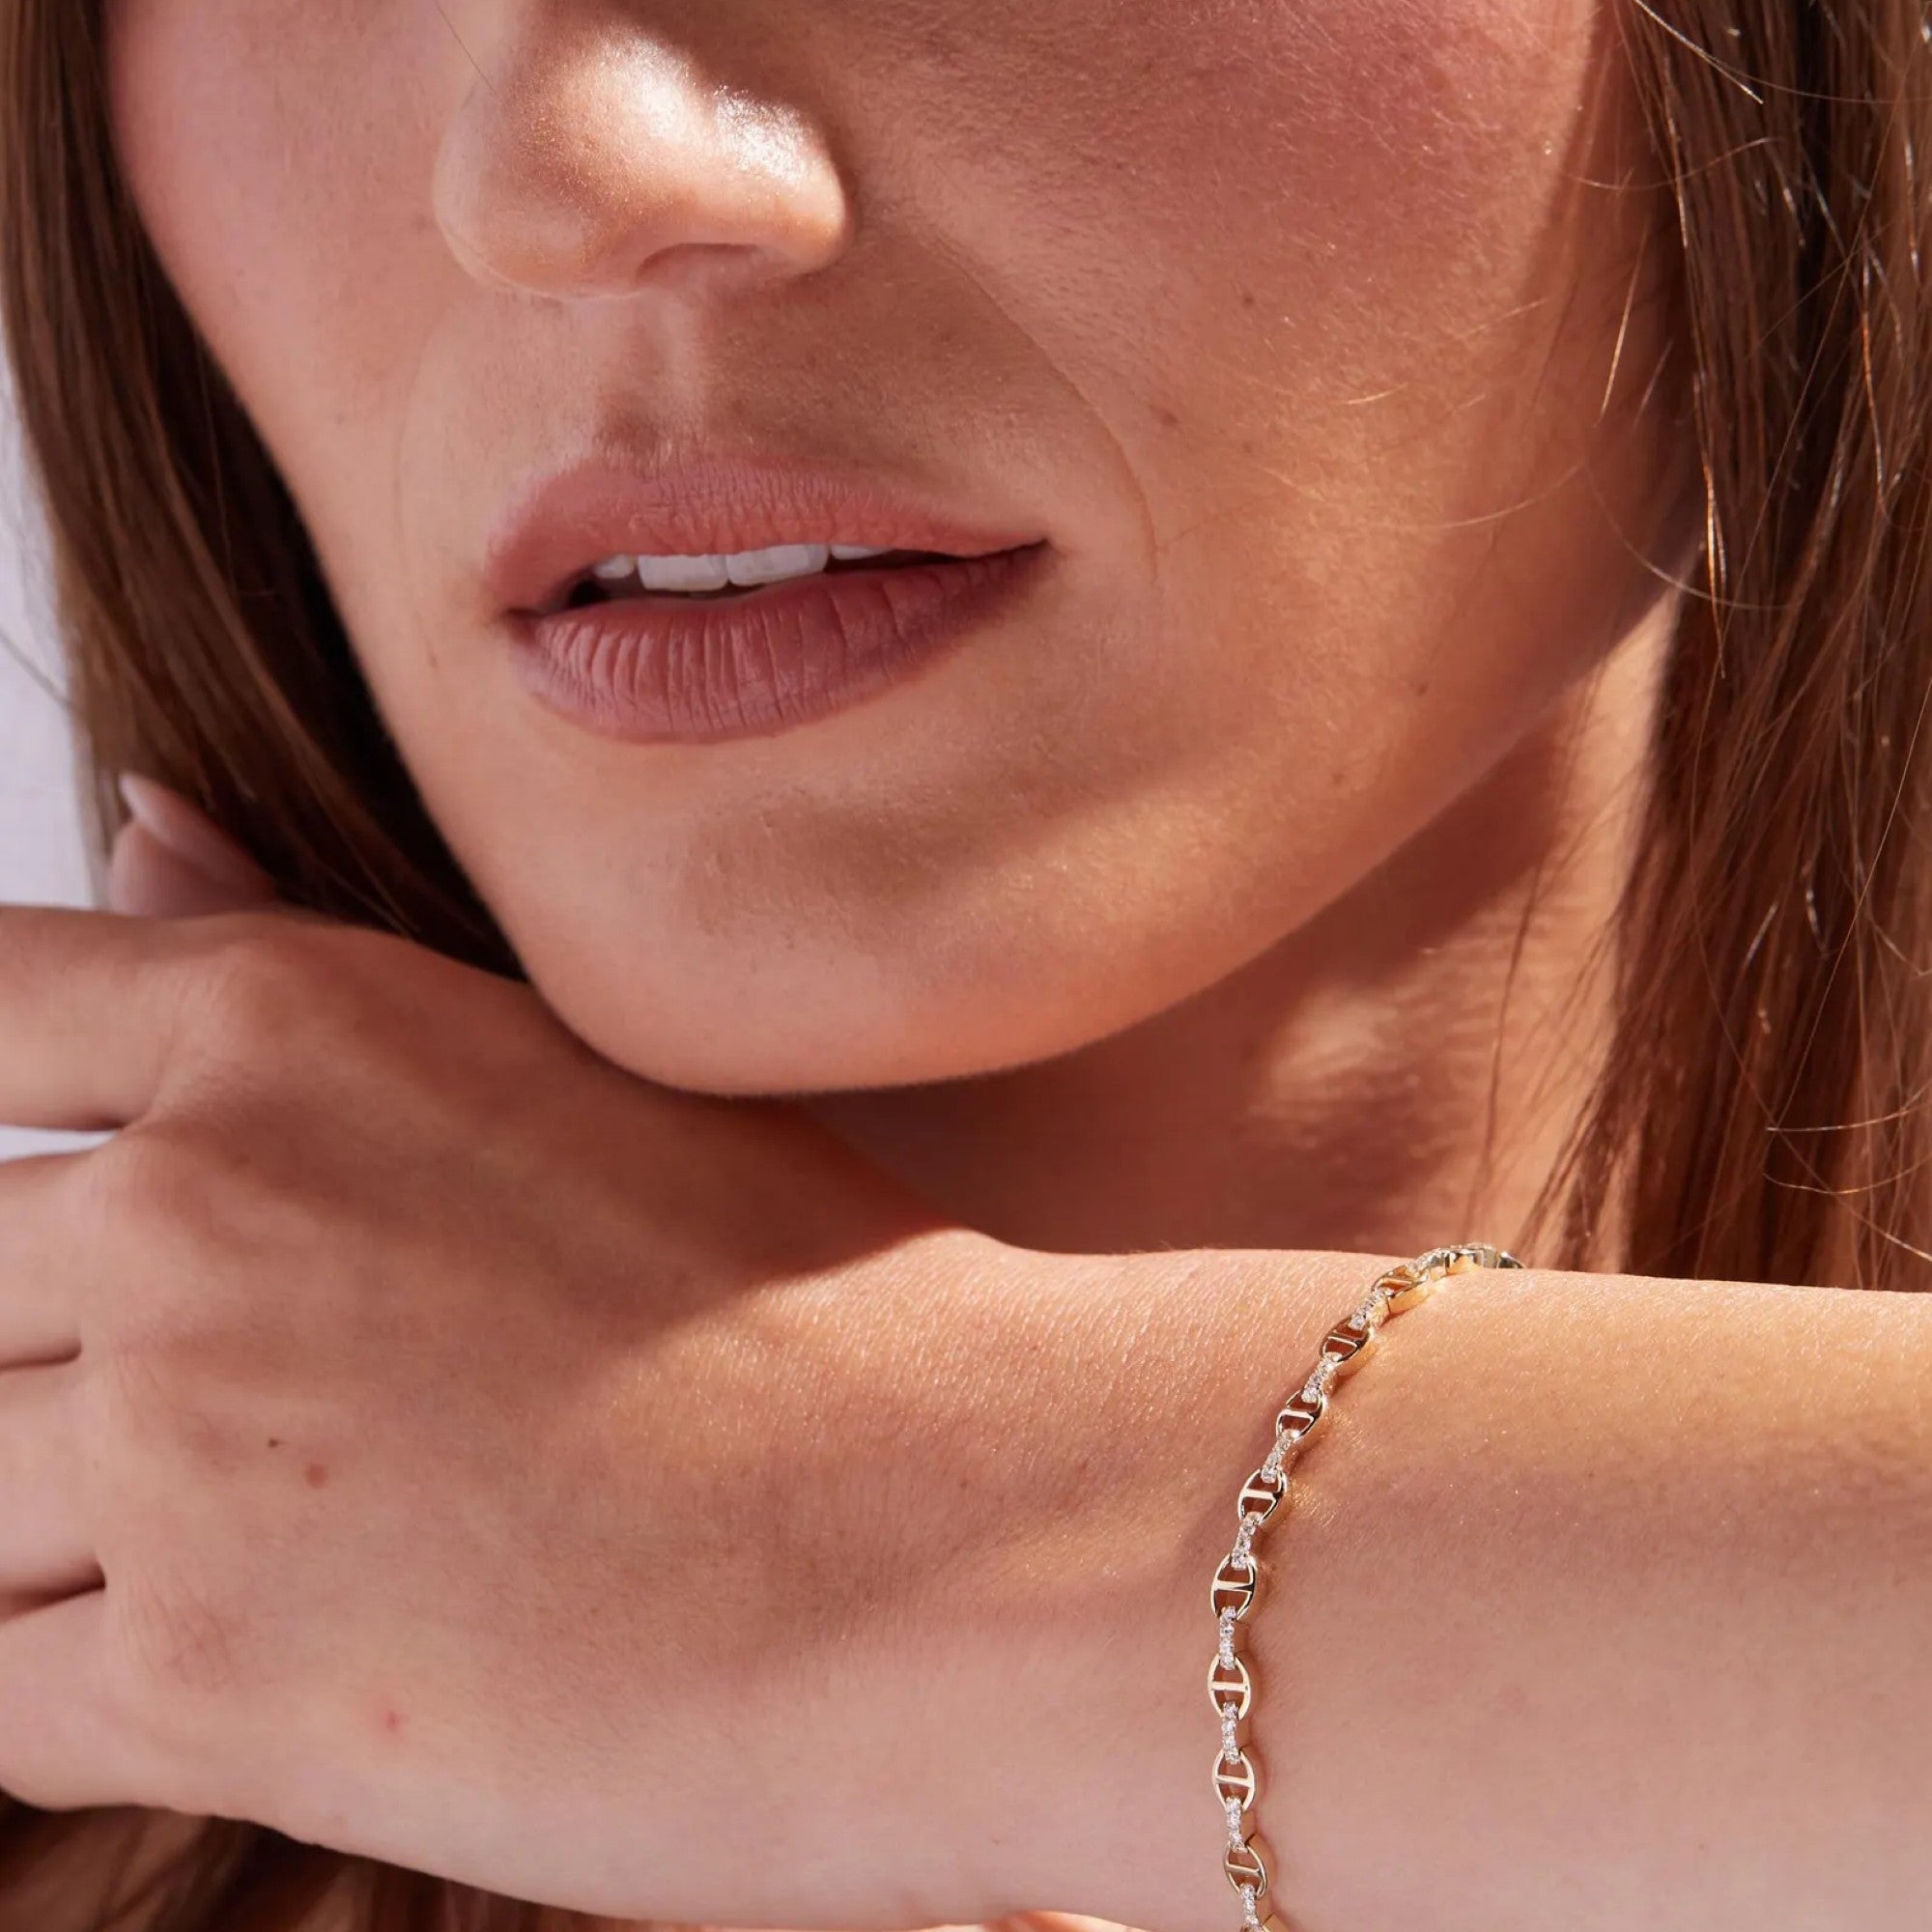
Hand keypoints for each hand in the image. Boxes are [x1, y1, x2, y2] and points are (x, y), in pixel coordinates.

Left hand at [0, 779, 1049, 1924]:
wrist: (971, 1524)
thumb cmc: (810, 1298)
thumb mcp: (569, 1065)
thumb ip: (301, 947)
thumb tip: (136, 818)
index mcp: (293, 1025)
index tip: (61, 1237)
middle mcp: (198, 1208)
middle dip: (49, 1373)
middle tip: (262, 1434)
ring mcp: (185, 1441)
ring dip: (66, 1544)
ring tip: (291, 1554)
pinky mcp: (206, 1682)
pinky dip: (85, 1693)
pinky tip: (275, 1668)